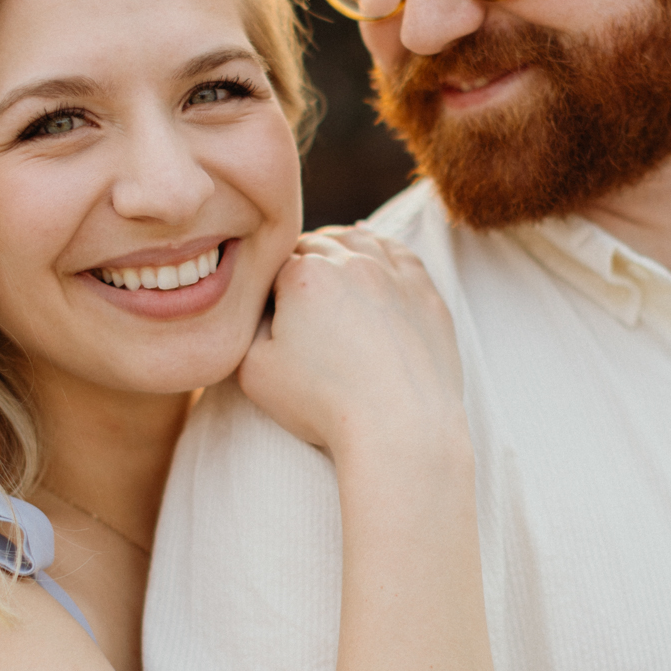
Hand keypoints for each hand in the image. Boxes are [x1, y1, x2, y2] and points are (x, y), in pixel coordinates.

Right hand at [237, 225, 463, 455]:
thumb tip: (258, 305)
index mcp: (304, 274)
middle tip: (294, 292)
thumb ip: (246, 327)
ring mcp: (393, 274)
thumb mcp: (253, 371)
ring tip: (327, 261)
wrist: (399, 429)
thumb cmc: (324, 404)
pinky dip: (380, 244)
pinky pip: (400, 252)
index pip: (275, 262)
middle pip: (316, 245)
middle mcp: (351, 262)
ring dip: (337, 245)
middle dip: (300, 261)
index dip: (267, 285)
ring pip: (357, 240)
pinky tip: (371, 246)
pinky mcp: (425, 292)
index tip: (269, 308)